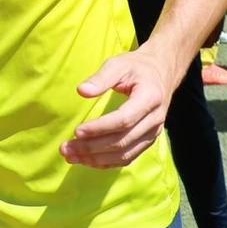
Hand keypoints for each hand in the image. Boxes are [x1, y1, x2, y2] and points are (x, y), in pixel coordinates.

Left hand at [61, 45, 175, 168]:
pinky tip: (86, 160)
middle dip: (91, 147)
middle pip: (122, 141)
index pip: (124, 120)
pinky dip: (106, 162)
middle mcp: (155, 120)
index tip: (77, 131)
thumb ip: (101, 78)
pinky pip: (127, 158)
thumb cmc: (136, 67)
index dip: (100, 128)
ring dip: (96, 159)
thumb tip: (81, 91)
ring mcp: (153, 133)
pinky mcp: (148, 141)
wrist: (161, 74)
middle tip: (65, 148)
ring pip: (124, 154)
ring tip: (70, 156)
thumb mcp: (119, 64)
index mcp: (150, 98)